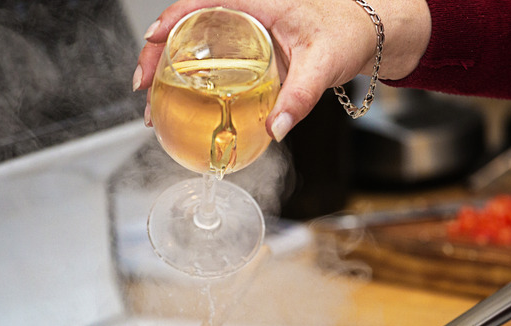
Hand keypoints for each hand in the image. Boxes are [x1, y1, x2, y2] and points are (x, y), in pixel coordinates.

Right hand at [132, 0, 430, 140]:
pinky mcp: (249, 50)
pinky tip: (183, 102)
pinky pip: (212, 59)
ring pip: (195, 44)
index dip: (169, 21)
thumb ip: (300, 97)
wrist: (367, 35)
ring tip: (154, 100)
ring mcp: (244, 32)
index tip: (151, 42)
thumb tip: (277, 128)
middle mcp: (244, 13)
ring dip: (170, 70)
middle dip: (156, 54)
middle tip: (143, 86)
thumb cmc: (348, 32)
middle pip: (186, 26)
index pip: (199, 3)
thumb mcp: (322, 64)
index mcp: (256, 2)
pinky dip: (193, 78)